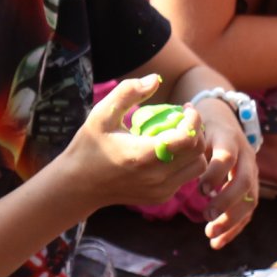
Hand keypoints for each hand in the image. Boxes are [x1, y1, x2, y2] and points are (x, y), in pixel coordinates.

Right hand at [54, 75, 206, 209]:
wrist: (78, 185)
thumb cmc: (88, 146)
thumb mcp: (101, 115)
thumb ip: (128, 92)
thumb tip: (155, 79)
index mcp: (144, 155)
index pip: (188, 137)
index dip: (194, 119)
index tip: (186, 108)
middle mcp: (156, 176)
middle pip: (198, 151)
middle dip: (196, 131)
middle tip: (183, 120)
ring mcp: (160, 190)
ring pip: (196, 167)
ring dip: (193, 149)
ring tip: (177, 137)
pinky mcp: (159, 197)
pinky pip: (184, 178)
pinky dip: (182, 163)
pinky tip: (166, 153)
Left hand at [189, 95, 257, 249]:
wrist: (223, 118)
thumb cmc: (199, 125)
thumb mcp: (191, 128)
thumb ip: (182, 141)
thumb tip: (163, 152)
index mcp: (228, 139)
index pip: (227, 157)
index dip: (215, 173)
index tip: (200, 190)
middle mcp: (245, 156)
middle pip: (244, 181)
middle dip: (226, 202)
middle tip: (206, 216)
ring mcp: (251, 172)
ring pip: (250, 199)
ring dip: (231, 220)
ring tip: (210, 235)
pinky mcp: (250, 186)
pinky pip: (247, 210)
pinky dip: (234, 228)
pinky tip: (216, 243)